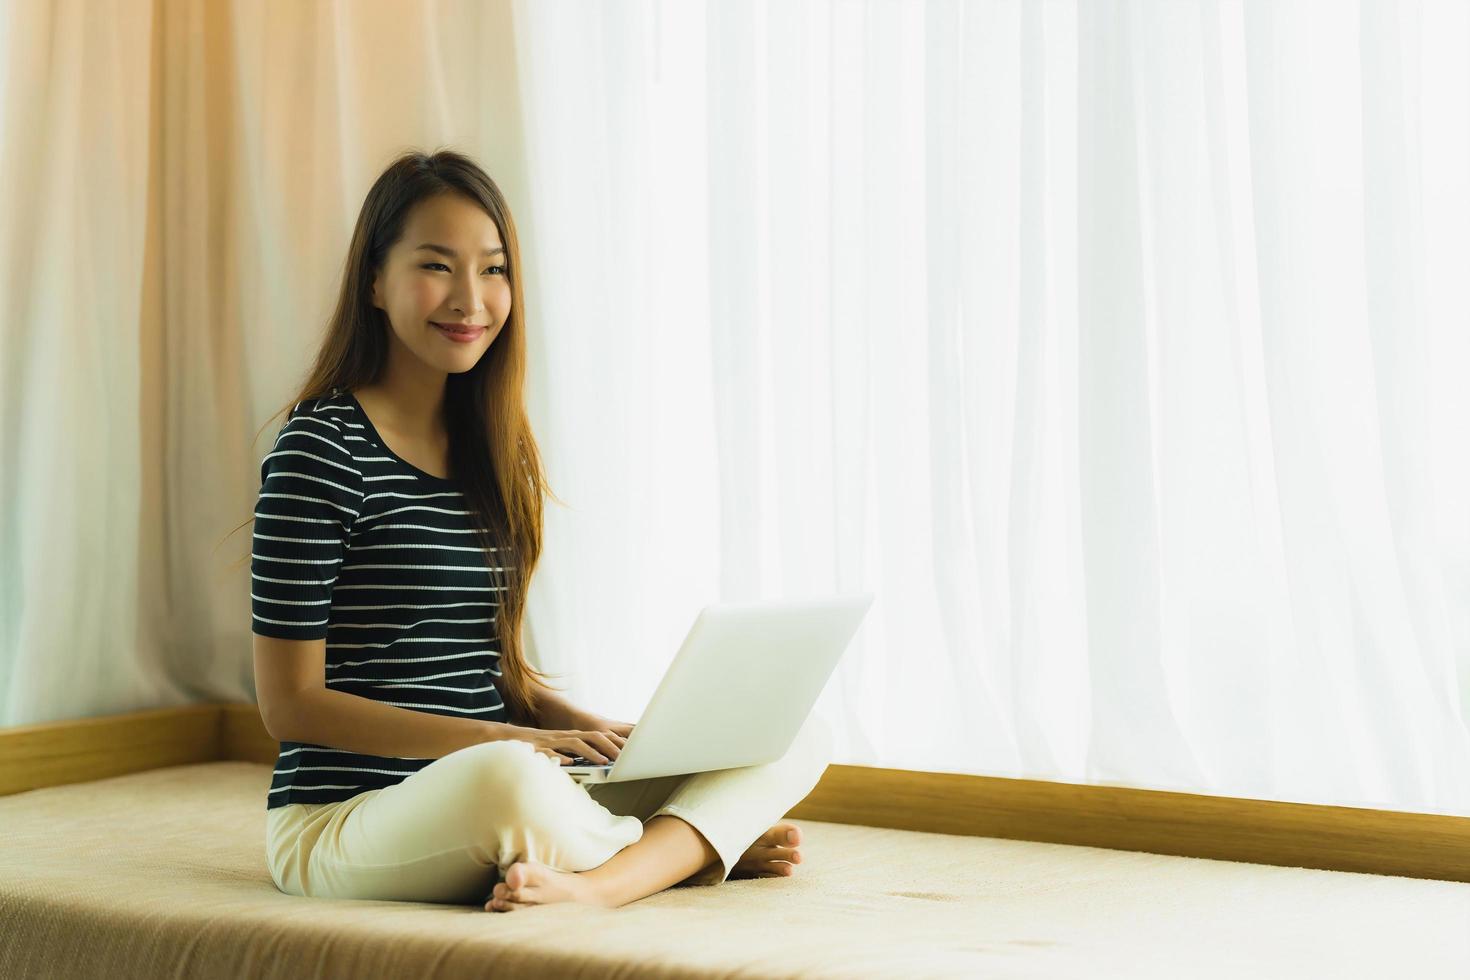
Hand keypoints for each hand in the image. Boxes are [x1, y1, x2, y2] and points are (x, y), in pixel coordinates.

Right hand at [507, 713, 634, 765]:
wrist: (504, 739)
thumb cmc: (534, 747)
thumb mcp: (556, 750)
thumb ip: (570, 755)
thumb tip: (587, 765)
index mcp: (570, 737)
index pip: (596, 737)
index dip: (612, 743)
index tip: (627, 752)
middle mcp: (563, 736)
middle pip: (591, 736)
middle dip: (608, 746)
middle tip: (622, 757)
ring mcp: (550, 741)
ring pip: (575, 743)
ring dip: (590, 752)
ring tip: (603, 761)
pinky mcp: (536, 748)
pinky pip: (550, 751)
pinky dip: (560, 756)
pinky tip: (569, 763)